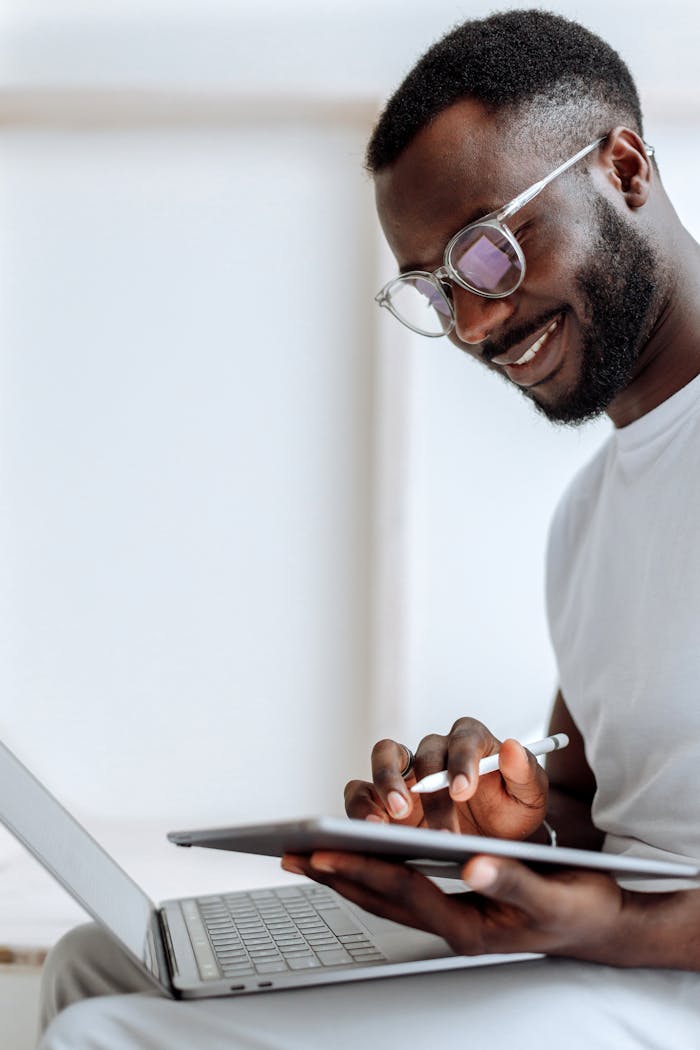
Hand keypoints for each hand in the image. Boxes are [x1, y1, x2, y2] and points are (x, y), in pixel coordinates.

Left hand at [281, 850, 627, 962]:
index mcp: (470, 925)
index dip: (363, 870)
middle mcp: (452, 924)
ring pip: (385, 896)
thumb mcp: (552, 893)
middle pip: (381, 898)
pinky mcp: (453, 907)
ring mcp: (450, 917)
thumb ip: (513, 877)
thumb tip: (475, 862)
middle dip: (336, 876)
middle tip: (293, 855)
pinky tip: (353, 861)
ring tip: (306, 858)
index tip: (325, 854)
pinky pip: (400, 891)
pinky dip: (370, 876)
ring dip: (344, 877)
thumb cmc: (577, 905)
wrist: (598, 923)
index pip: (403, 892)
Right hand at [345, 718, 547, 839]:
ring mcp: (407, 772)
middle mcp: (436, 751)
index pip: (464, 738)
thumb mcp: (530, 797)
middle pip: (423, 753)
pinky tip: (372, 831)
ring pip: (384, 758)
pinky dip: (362, 806)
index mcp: (471, 741)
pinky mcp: (382, 797)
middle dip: (426, 788)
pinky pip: (362, 790)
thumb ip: (524, 773)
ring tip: (390, 819)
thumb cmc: (509, 811)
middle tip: (425, 818)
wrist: (492, 841)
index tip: (463, 790)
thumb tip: (512, 748)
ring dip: (384, 785)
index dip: (461, 761)